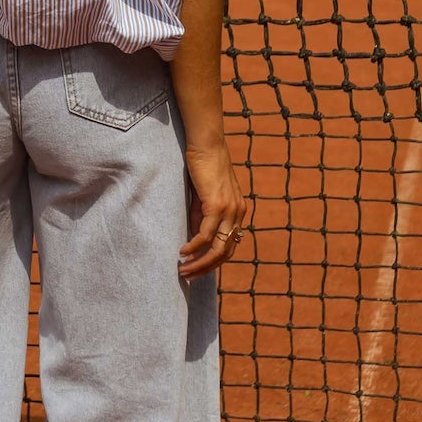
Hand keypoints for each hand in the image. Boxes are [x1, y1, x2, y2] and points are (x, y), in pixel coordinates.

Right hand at [179, 139, 248, 280]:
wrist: (207, 144)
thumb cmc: (203, 167)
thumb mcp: (204, 197)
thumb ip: (202, 217)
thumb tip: (196, 240)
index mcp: (238, 213)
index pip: (229, 247)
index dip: (213, 263)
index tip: (196, 271)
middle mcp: (238, 214)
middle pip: (225, 253)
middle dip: (206, 268)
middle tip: (188, 276)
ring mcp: (230, 210)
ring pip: (217, 248)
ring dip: (199, 262)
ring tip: (183, 270)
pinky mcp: (217, 204)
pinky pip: (205, 234)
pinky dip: (194, 247)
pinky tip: (182, 252)